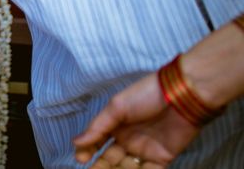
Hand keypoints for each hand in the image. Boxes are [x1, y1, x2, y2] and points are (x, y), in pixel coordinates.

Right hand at [74, 73, 199, 168]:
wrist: (181, 96)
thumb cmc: (145, 96)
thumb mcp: (116, 107)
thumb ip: (97, 127)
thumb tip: (76, 142)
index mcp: (115, 125)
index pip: (96, 142)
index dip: (87, 151)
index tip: (81, 158)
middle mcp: (127, 139)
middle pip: (110, 157)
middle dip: (101, 165)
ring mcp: (145, 149)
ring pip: (127, 167)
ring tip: (112, 168)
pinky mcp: (162, 158)